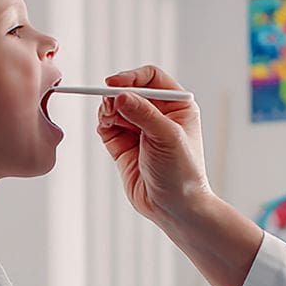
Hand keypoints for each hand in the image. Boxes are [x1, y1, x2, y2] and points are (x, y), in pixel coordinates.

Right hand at [97, 65, 210, 226]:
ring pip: (116, 106)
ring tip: (108, 118)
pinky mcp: (123, 145)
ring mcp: (140, 129)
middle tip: (108, 105)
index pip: (151, 78)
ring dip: (108, 109)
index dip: (131, 77)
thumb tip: (120, 95)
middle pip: (130, 90)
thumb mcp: (167, 138)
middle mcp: (158, 114)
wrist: (174, 208)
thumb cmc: (182, 172)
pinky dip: (103, 122)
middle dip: (116, 95)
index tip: (113, 84)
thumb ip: (144, 114)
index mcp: (177, 106)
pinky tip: (105, 126)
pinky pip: (108, 125)